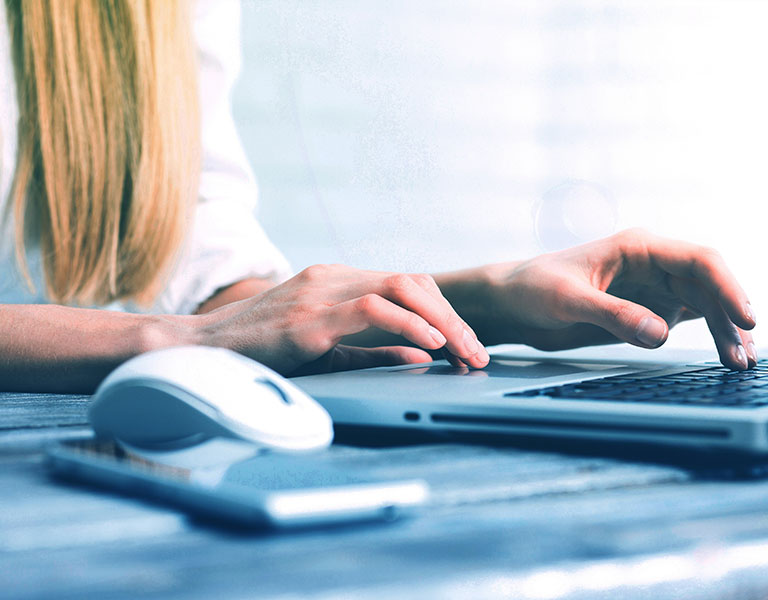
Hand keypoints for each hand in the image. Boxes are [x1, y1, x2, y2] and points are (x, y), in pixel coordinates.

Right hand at [194, 264, 488, 374]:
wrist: (200, 350)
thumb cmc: (261, 352)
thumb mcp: (328, 351)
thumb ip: (374, 351)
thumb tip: (423, 357)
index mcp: (339, 281)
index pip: (408, 285)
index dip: (444, 313)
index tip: (466, 347)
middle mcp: (335, 277)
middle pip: (415, 282)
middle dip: (453, 318)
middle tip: (477, 353)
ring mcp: (322, 291)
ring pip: (402, 288)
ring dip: (442, 322)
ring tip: (464, 352)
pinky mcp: (310, 315)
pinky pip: (373, 309)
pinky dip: (409, 326)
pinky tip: (430, 345)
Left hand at [485, 229, 756, 369]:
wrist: (511, 303)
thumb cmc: (531, 288)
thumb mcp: (567, 300)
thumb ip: (613, 315)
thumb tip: (660, 334)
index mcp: (637, 247)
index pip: (698, 261)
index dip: (728, 287)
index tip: (745, 318)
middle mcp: (653, 264)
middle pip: (709, 286)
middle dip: (731, 318)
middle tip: (742, 357)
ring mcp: (654, 288)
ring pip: (706, 305)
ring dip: (725, 332)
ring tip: (740, 365)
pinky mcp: (648, 311)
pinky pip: (691, 320)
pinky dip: (711, 337)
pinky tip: (727, 356)